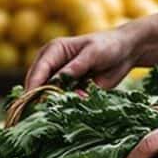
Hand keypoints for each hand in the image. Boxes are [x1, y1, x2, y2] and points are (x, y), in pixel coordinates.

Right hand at [23, 27, 141, 94]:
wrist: (125, 52)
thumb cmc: (108, 46)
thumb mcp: (93, 53)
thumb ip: (76, 66)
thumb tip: (58, 79)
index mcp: (53, 51)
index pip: (39, 70)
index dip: (34, 86)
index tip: (32, 102)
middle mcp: (52, 65)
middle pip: (38, 85)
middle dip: (42, 98)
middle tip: (47, 111)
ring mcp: (60, 78)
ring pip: (49, 95)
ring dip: (58, 103)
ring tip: (72, 103)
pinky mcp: (70, 89)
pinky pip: (64, 100)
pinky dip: (69, 104)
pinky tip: (81, 101)